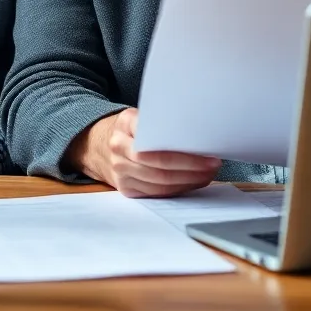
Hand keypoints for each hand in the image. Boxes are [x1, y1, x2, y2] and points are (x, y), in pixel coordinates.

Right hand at [66, 107, 220, 197]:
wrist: (96, 144)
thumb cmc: (129, 128)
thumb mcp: (139, 116)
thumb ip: (160, 122)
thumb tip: (198, 134)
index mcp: (124, 123)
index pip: (154, 141)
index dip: (182, 153)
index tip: (206, 152)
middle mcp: (118, 148)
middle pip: (159, 166)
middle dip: (191, 169)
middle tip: (213, 165)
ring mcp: (120, 172)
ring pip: (159, 183)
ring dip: (188, 181)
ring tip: (207, 174)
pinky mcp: (126, 189)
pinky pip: (156, 194)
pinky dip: (177, 190)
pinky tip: (192, 183)